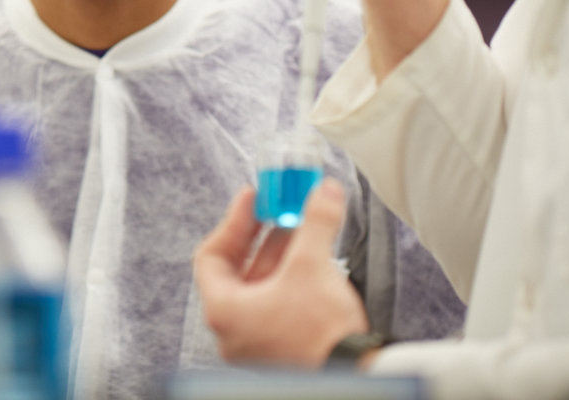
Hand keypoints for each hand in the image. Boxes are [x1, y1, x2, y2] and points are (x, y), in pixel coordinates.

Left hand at [193, 178, 368, 367]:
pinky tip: (310, 256)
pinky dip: (290, 275)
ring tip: (300, 225)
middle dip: (260, 234)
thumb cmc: (321, 336)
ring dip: (279, 251)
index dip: (233, 221)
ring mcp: (257, 339)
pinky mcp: (282, 345)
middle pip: (237, 267)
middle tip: (276, 208)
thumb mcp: (312, 265)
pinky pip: (277, 300)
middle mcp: (233, 328)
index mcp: (224, 310)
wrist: (357, 376)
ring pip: (261, 283)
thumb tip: (323, 192)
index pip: (211, 254)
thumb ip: (315, 222)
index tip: (252, 199)